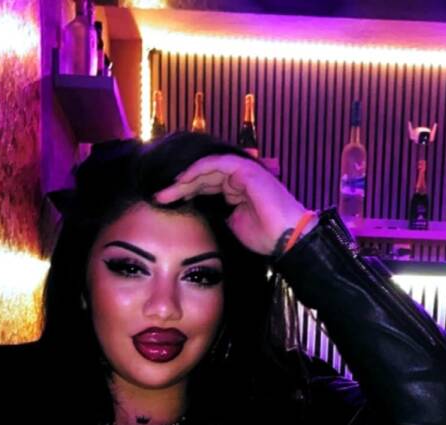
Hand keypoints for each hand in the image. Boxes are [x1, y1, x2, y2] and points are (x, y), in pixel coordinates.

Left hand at [153, 154, 313, 256]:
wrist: (287, 238)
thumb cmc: (265, 236)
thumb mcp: (233, 225)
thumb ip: (218, 214)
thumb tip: (200, 213)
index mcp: (235, 190)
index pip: (204, 186)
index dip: (184, 193)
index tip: (166, 203)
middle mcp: (238, 178)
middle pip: (202, 177)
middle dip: (179, 187)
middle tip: (159, 197)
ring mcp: (243, 172)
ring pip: (206, 169)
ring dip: (184, 179)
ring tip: (166, 192)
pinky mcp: (245, 170)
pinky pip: (216, 164)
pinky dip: (198, 170)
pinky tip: (183, 181)